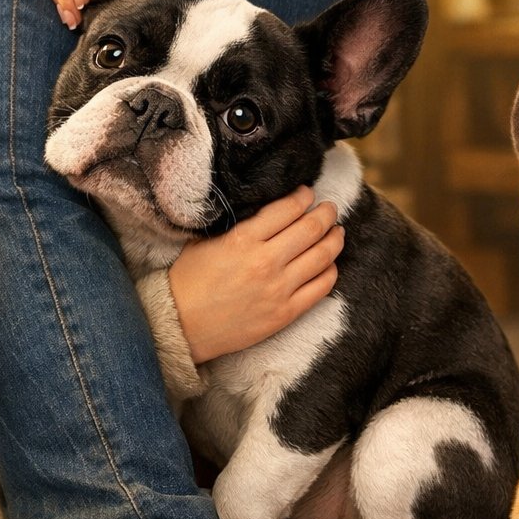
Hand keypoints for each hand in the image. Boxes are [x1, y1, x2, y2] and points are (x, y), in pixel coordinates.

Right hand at [169, 187, 343, 363]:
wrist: (181, 325)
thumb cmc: (189, 281)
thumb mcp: (205, 240)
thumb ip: (237, 224)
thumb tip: (265, 209)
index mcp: (244, 239)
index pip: (287, 209)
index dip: (303, 197)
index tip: (307, 194)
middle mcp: (265, 262)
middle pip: (311, 229)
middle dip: (325, 213)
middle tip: (329, 208)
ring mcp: (278, 290)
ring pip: (322, 257)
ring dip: (334, 239)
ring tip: (337, 232)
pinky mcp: (285, 314)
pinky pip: (320, 289)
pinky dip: (330, 272)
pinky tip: (329, 264)